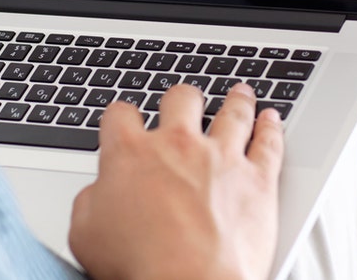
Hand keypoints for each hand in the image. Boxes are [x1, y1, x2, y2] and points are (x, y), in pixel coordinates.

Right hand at [69, 83, 283, 279]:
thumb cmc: (139, 266)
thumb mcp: (85, 234)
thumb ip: (91, 202)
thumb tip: (98, 194)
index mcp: (131, 154)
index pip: (121, 115)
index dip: (121, 116)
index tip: (125, 121)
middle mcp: (178, 146)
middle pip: (181, 100)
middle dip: (181, 99)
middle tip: (183, 102)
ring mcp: (222, 158)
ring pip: (232, 113)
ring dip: (235, 101)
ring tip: (239, 94)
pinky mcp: (258, 180)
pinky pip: (269, 143)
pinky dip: (271, 127)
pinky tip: (271, 119)